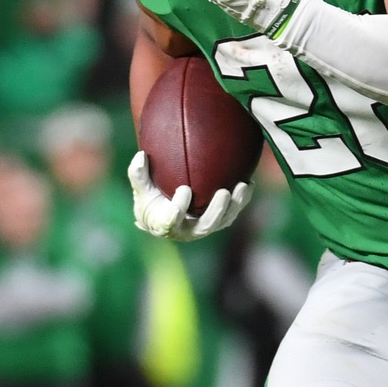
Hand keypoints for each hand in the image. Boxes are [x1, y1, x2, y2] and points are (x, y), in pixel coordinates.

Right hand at [128, 150, 250, 241]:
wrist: (162, 214)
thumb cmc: (150, 200)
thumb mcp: (141, 189)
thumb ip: (138, 174)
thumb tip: (141, 155)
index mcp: (165, 225)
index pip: (171, 221)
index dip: (178, 208)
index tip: (184, 189)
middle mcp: (188, 231)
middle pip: (205, 225)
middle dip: (216, 210)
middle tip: (223, 192)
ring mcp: (205, 227)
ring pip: (223, 221)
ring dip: (235, 205)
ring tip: (243, 186)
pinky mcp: (218, 221)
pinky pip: (232, 213)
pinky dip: (242, 200)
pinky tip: (249, 183)